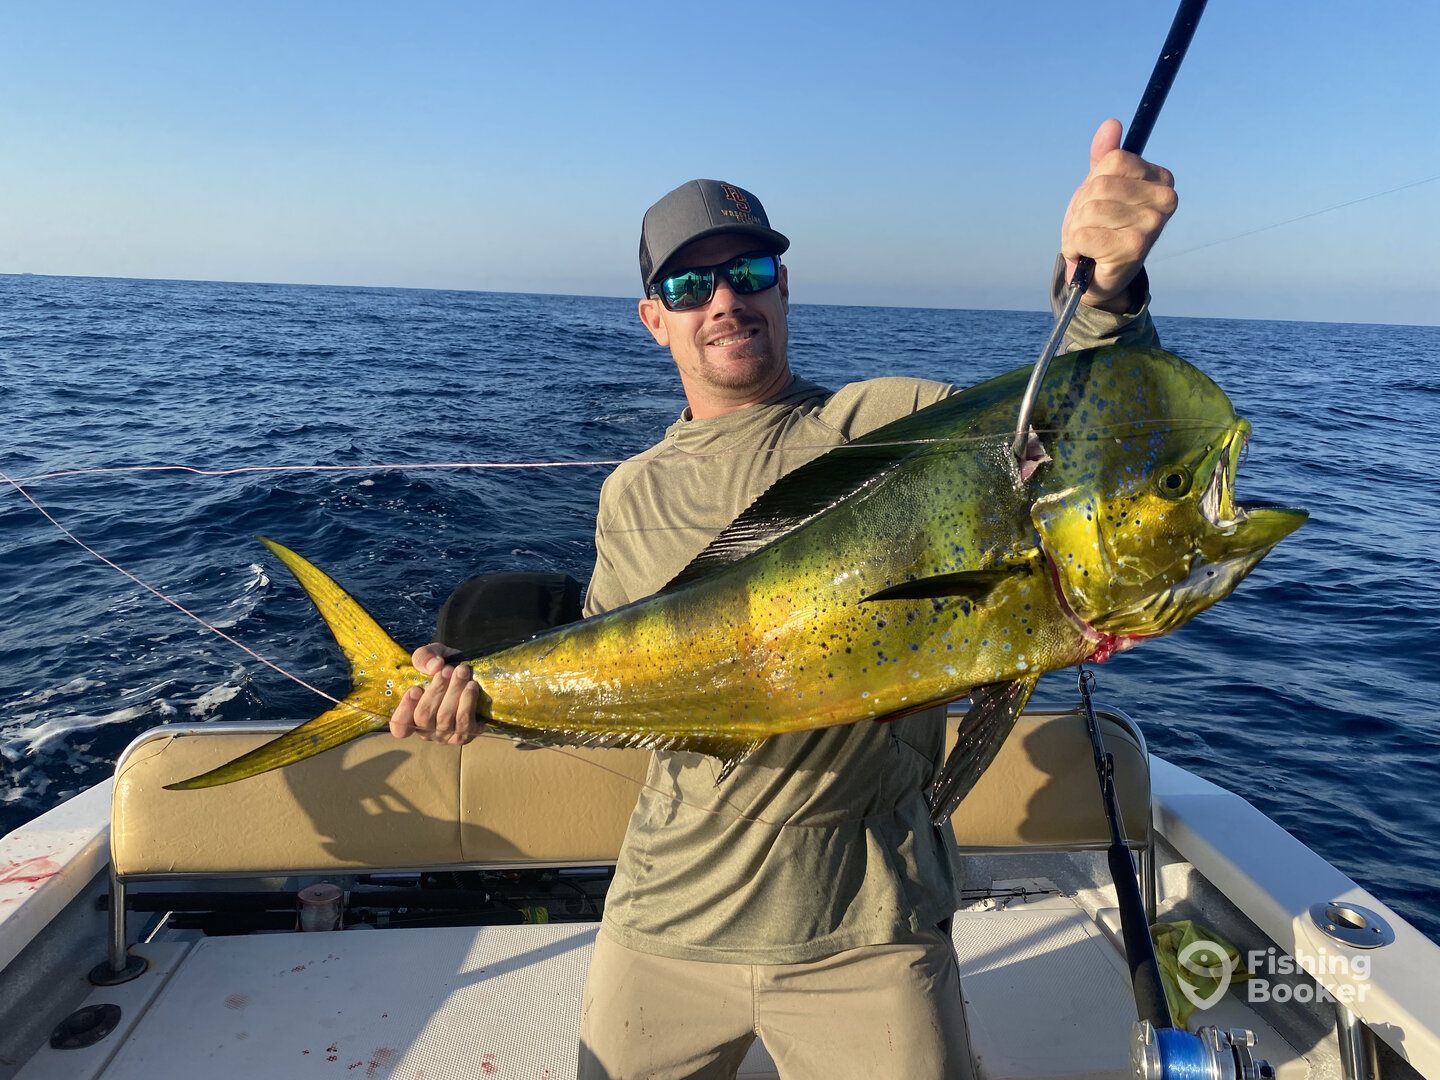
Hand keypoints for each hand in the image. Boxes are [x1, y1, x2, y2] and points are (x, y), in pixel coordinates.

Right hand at [388, 643, 482, 744]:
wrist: (470, 674)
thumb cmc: (444, 668)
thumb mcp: (430, 656)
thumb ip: (424, 657)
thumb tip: (434, 666)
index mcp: (411, 716)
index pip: (400, 728)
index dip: (403, 712)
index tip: (415, 689)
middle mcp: (427, 730)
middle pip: (424, 717)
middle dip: (436, 691)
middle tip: (447, 670)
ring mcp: (446, 735)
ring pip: (445, 718)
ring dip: (454, 692)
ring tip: (462, 672)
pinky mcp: (466, 734)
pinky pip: (464, 722)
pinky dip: (468, 702)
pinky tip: (471, 686)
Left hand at [1061, 118, 1177, 311]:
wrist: (1100, 275)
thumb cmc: (1102, 227)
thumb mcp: (1100, 188)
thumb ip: (1105, 157)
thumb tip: (1111, 124)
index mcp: (1161, 179)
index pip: (1114, 160)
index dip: (1093, 182)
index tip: (1100, 201)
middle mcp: (1165, 200)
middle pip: (1099, 185)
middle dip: (1083, 207)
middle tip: (1092, 226)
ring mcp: (1152, 225)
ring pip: (1089, 210)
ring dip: (1076, 229)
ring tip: (1089, 241)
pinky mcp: (1133, 249)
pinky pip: (1082, 235)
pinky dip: (1074, 247)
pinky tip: (1087, 255)